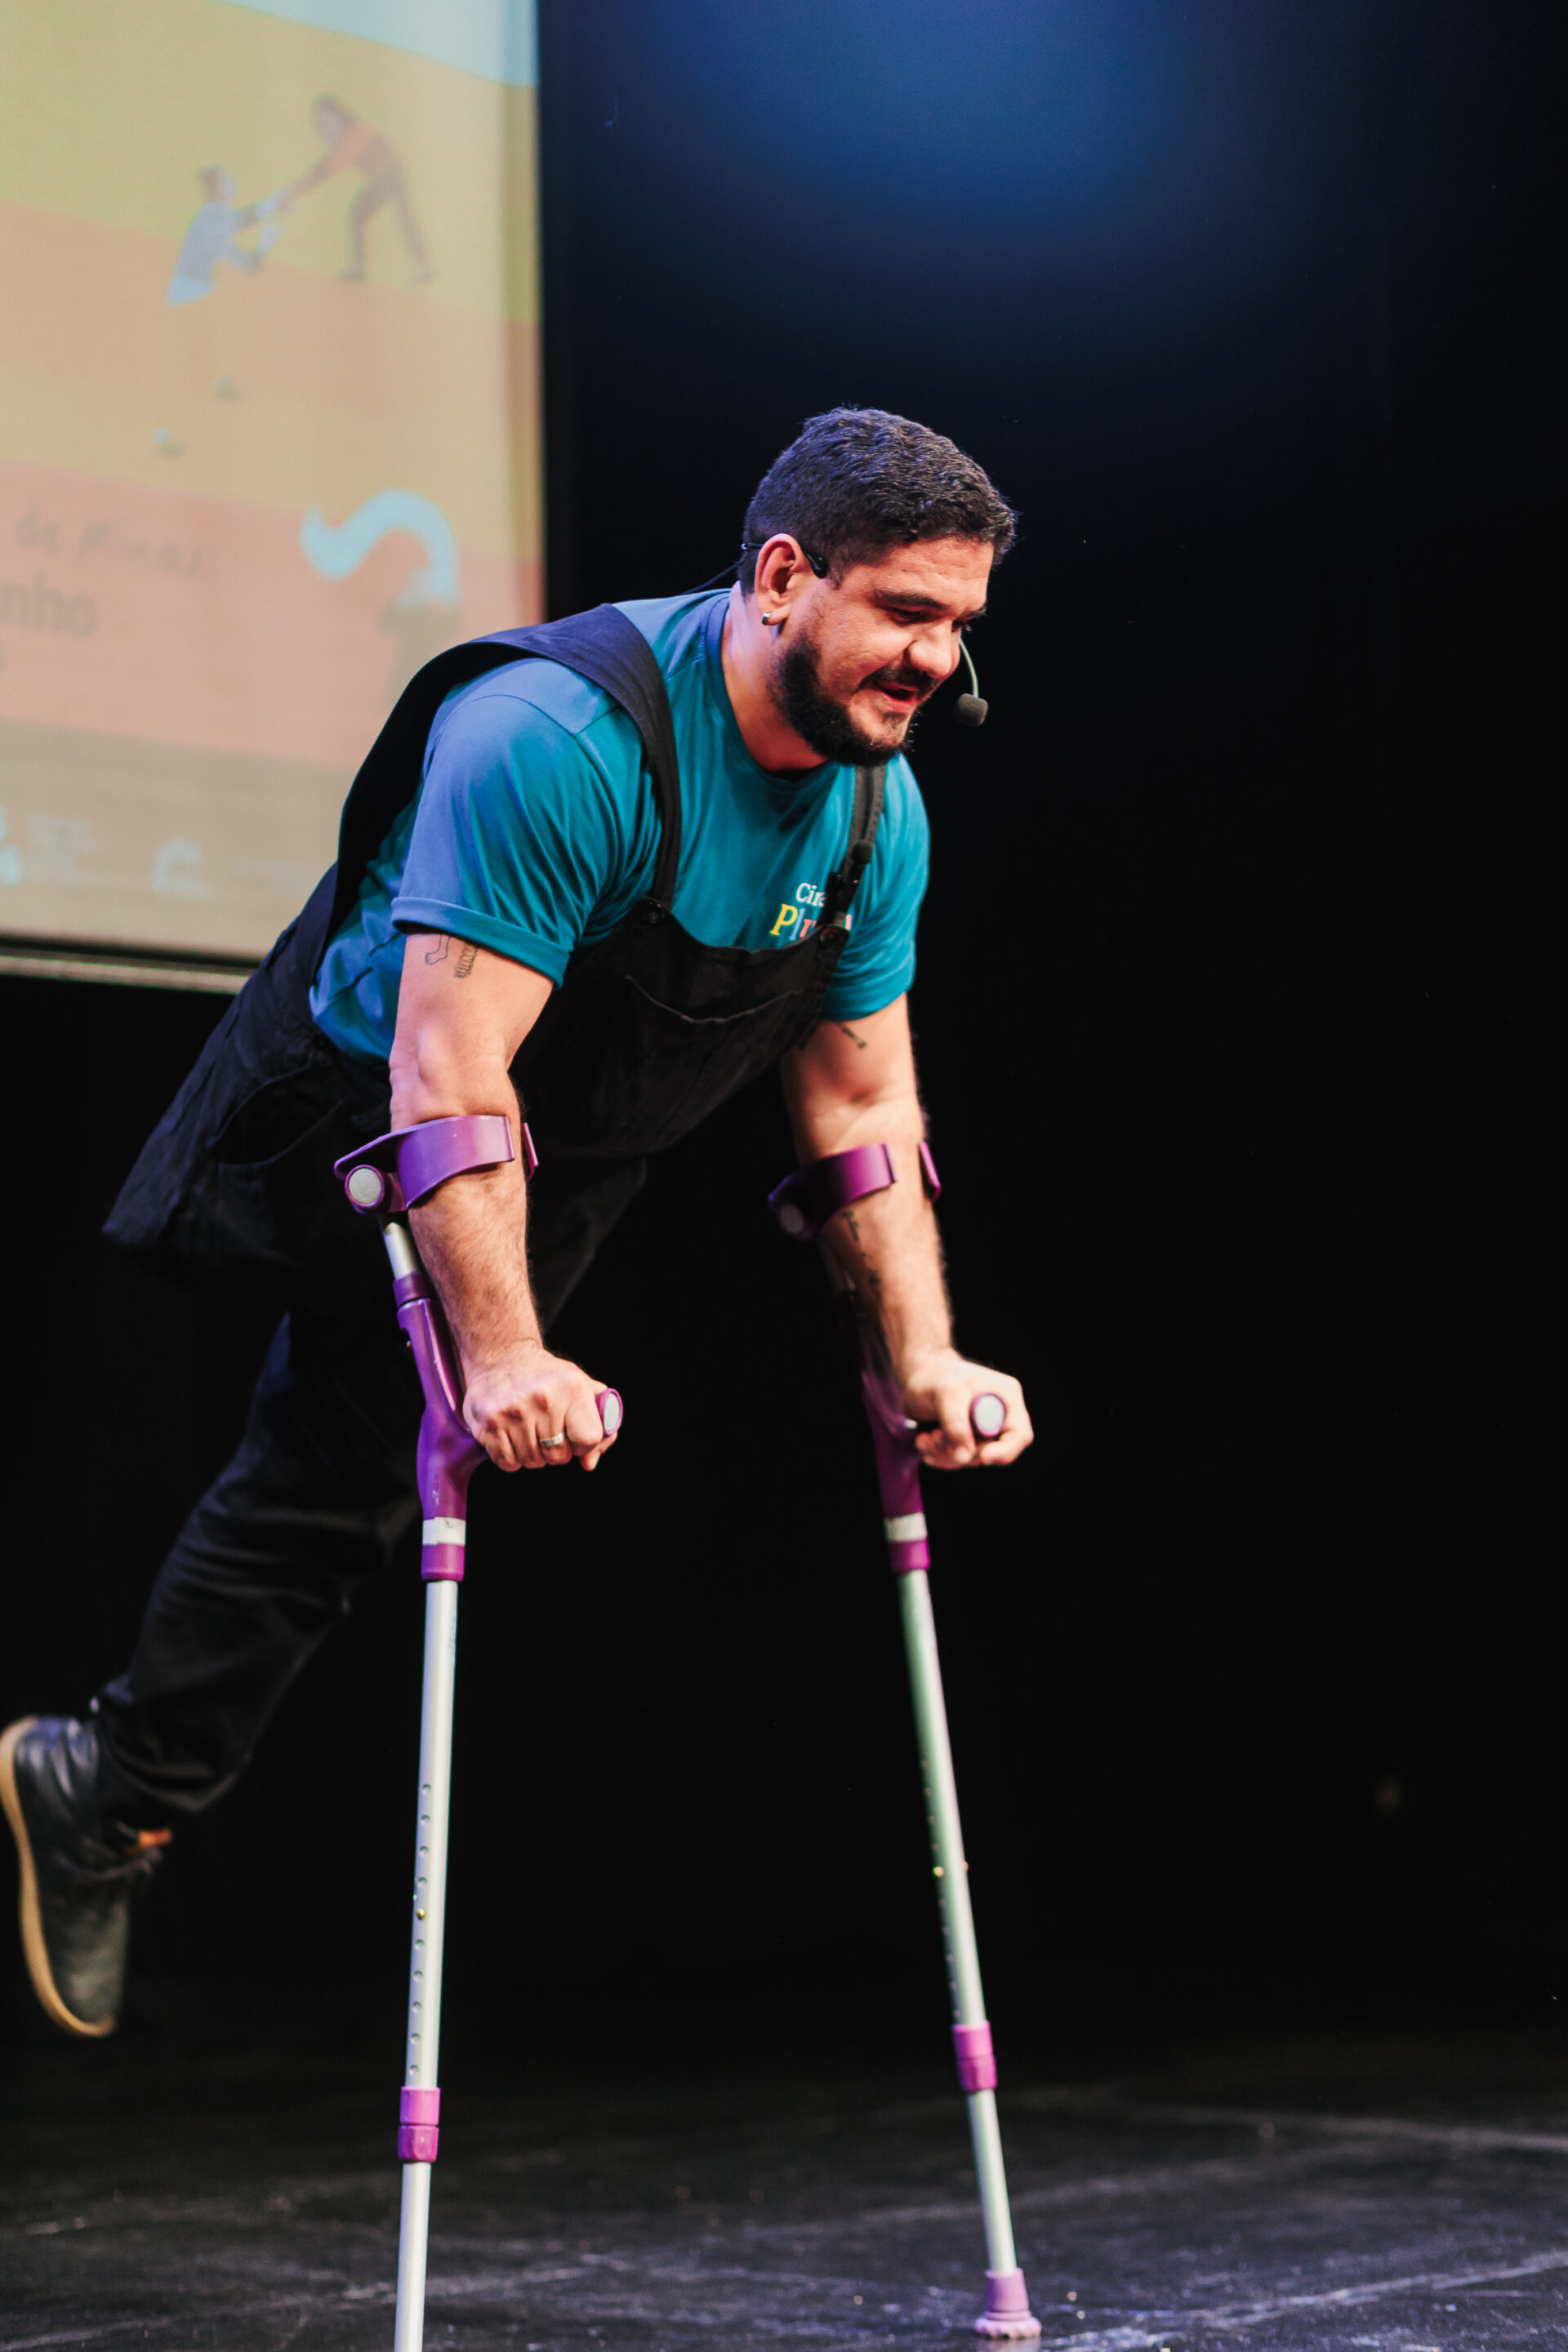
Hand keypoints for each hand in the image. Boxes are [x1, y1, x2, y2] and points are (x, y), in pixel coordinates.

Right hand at [460, 1344, 616, 1471]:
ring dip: (532, 1454)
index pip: (589, 1438)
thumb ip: (597, 1424)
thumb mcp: (581, 1386)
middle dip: (555, 1450)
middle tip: (547, 1431)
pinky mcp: (490, 1424)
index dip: (583, 1444)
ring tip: (528, 1429)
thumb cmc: (548, 1378)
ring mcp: (515, 1412)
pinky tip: (511, 1436)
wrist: (502, 1356)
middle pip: (558, 1456)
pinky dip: (511, 1457)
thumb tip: (589, 1463)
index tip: (574, 1436)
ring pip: (532, 1461)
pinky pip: (508, 1462)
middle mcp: (544, 1399)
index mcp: (573, 1388)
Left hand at [900, 1347, 1031, 1468]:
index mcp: (1006, 1399)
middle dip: (963, 1452)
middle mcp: (998, 1417)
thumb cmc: (935, 1376)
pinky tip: (923, 1441)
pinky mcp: (965, 1440)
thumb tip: (964, 1457)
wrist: (918, 1374)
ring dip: (945, 1455)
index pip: (1019, 1435)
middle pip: (993, 1452)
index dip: (1004, 1451)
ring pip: (971, 1459)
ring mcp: (982, 1430)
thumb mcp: (946, 1392)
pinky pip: (957, 1459)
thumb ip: (956, 1423)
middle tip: (935, 1436)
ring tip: (925, 1437)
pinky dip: (938, 1455)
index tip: (982, 1457)